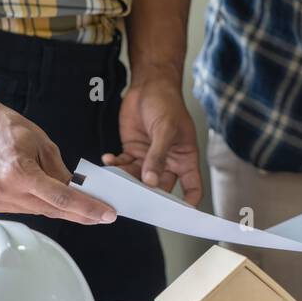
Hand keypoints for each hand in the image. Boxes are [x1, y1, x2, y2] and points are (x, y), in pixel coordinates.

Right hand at [0, 98, 117, 224]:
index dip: (87, 208)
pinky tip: (46, 196)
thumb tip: (78, 191)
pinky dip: (38, 204)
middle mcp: (4, 190)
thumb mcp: (43, 144)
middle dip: (79, 213)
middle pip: (51, 210)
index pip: (61, 198)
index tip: (106, 215)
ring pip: (38, 211)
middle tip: (101, 215)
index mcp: (19, 172)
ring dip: (58, 208)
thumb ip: (61, 171)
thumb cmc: (6, 128)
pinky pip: (23, 209)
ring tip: (76, 202)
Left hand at [100, 70, 202, 205]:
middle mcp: (169, 162)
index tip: (178, 214)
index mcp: (185, 159)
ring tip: (115, 177)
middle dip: (149, 195)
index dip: (188, 203)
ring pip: (139, 179)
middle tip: (135, 200)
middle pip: (161, 188)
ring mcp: (150, 158)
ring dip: (127, 180)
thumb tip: (151, 181)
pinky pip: (124, 166)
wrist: (149, 85)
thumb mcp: (165, 129)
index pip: (192, 187)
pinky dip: (116, 165)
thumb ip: (158, 156)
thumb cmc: (166, 103)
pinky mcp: (133, 151)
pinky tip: (109, 160)